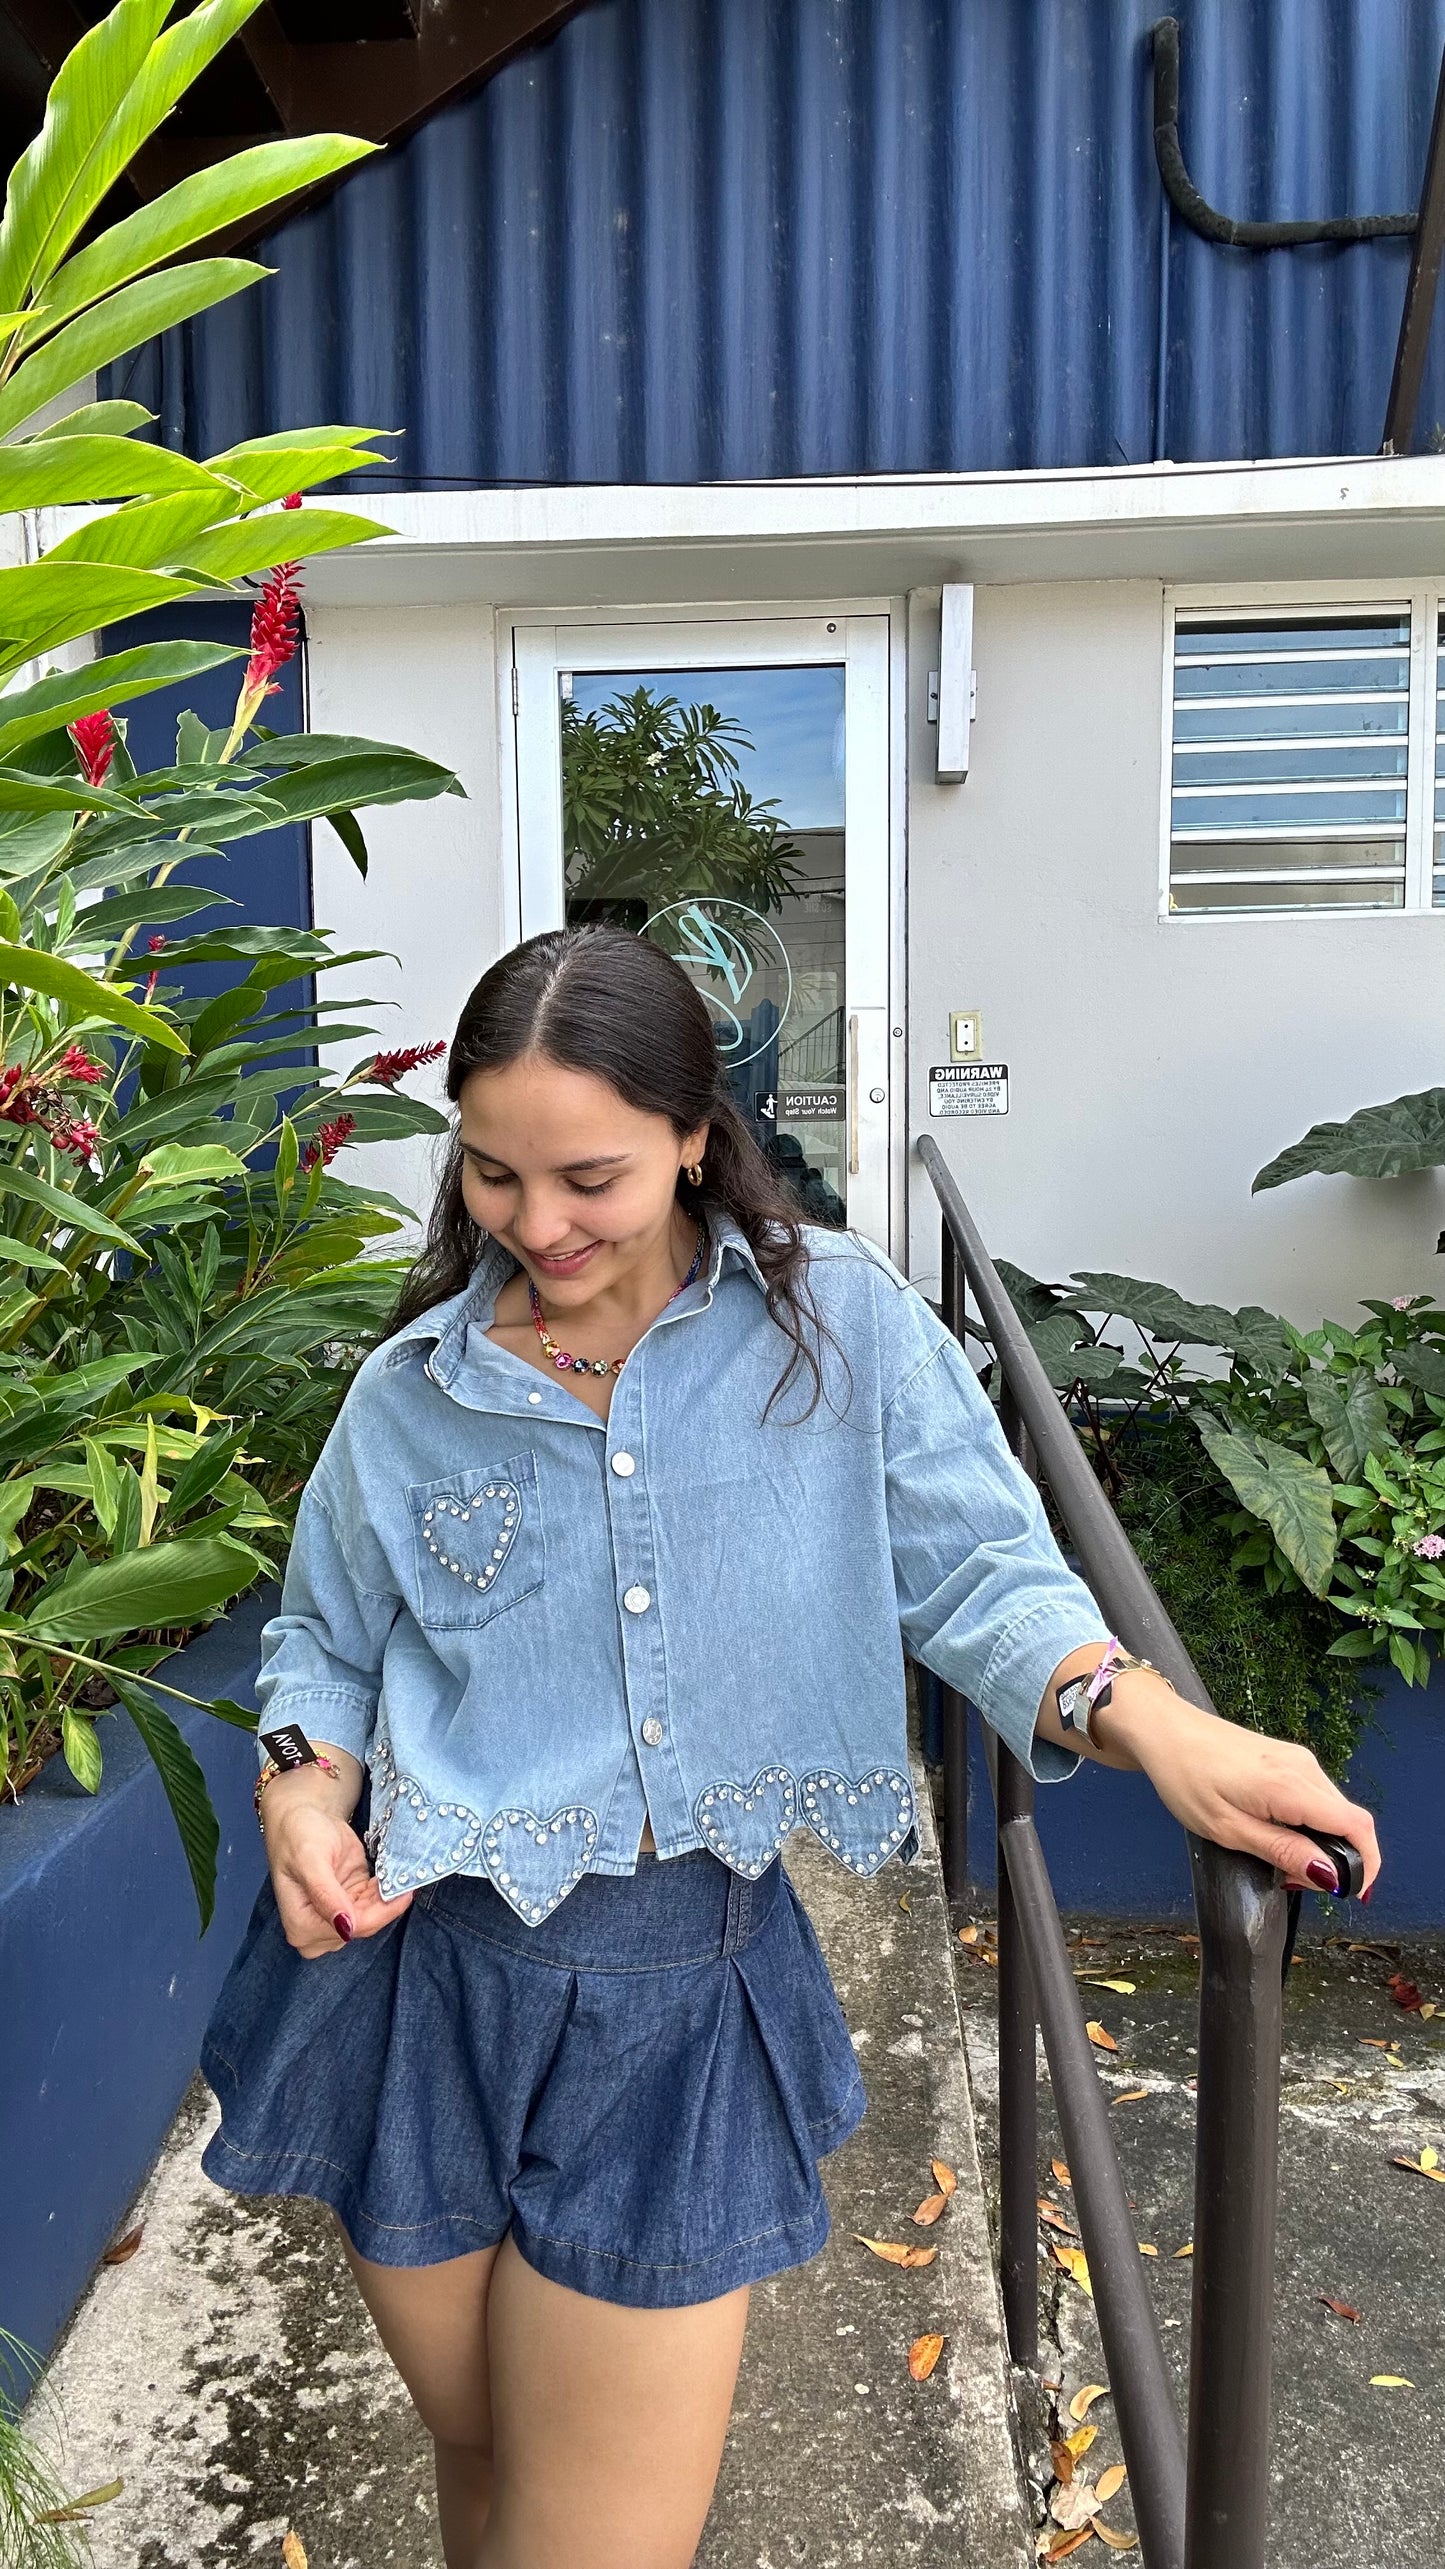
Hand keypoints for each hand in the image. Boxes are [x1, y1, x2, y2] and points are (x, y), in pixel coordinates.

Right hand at [260, 1752, 412, 1956]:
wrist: (301, 1817)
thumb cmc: (298, 1834)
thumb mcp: (310, 1860)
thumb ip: (325, 1894)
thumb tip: (345, 1928)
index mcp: (301, 1925)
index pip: (352, 1929)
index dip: (381, 1913)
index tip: (403, 1893)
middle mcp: (315, 1931)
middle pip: (364, 1926)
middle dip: (386, 1905)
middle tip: (405, 1880)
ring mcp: (334, 1919)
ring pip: (373, 1917)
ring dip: (388, 1898)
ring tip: (401, 1876)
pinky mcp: (349, 1905)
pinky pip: (374, 1906)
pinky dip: (386, 1893)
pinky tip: (392, 1877)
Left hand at [1093, 1676, 1380, 1896]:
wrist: (1164, 1731)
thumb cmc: (1186, 1778)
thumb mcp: (1229, 1830)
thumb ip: (1283, 1851)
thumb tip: (1330, 1876)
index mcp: (1292, 1786)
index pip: (1357, 1827)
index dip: (1365, 1864)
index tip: (1349, 1893)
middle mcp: (1305, 1767)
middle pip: (1348, 1822)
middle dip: (1336, 1860)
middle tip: (1294, 1880)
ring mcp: (1298, 1759)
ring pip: (1333, 1810)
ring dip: (1321, 1842)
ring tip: (1280, 1859)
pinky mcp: (1288, 1758)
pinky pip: (1316, 1797)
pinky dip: (1309, 1823)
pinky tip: (1277, 1833)